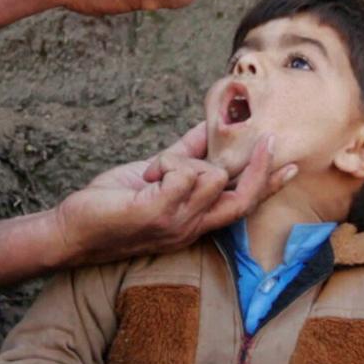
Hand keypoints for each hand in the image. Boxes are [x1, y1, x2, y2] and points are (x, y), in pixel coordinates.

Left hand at [51, 125, 297, 266]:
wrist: (72, 232)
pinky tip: (147, 177)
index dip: (268, 183)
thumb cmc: (110, 206)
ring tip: (153, 173)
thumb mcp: (154, 179)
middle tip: (266, 138)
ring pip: (211, 176)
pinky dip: (165, 165)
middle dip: (258, 166)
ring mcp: (178, 224)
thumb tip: (206, 131)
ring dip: (181, 161)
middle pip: (243, 198)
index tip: (292, 165)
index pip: (242, 203)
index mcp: (194, 220)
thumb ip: (183, 158)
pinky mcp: (159, 214)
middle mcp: (192, 227)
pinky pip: (181, 174)